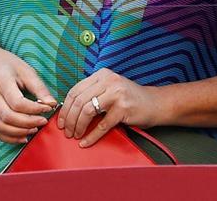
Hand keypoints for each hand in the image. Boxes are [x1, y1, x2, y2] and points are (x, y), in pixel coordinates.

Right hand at [0, 44, 57, 143]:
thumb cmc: (10, 66)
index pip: (17, 102)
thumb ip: (39, 88)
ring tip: (34, 129)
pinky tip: (23, 136)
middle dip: (28, 123)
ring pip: (0, 127)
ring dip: (19, 133)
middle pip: (8, 117)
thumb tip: (52, 104)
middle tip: (43, 121)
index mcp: (2, 81)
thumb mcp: (27, 71)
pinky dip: (10, 138)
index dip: (34, 109)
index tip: (48, 109)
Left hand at [58, 69, 172, 146]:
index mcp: (101, 75)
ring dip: (78, 126)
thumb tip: (68, 110)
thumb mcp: (110, 89)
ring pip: (87, 111)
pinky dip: (91, 136)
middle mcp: (108, 81)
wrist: (156, 104)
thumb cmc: (130, 99)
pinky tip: (86, 142)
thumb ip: (92, 93)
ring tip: (75, 136)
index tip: (60, 120)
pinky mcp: (123, 108)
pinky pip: (102, 125)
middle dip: (69, 119)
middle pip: (79, 101)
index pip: (75, 90)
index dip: (65, 107)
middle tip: (66, 131)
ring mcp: (116, 93)